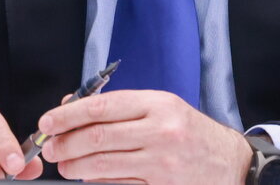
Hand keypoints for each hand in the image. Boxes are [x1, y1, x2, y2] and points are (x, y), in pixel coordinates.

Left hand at [37, 89, 252, 184]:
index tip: (48, 122)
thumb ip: (119, 106)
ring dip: (75, 166)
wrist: (231, 163)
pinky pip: (118, 184)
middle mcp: (160, 131)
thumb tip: (71, 107)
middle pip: (97, 137)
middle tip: (51, 147)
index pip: (102, 106)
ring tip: (65, 164)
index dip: (68, 115)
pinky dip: (96, 181)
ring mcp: (161, 163)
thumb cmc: (190, 132)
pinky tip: (89, 176)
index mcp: (158, 104)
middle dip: (65, 143)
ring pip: (102, 164)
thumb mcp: (161, 107)